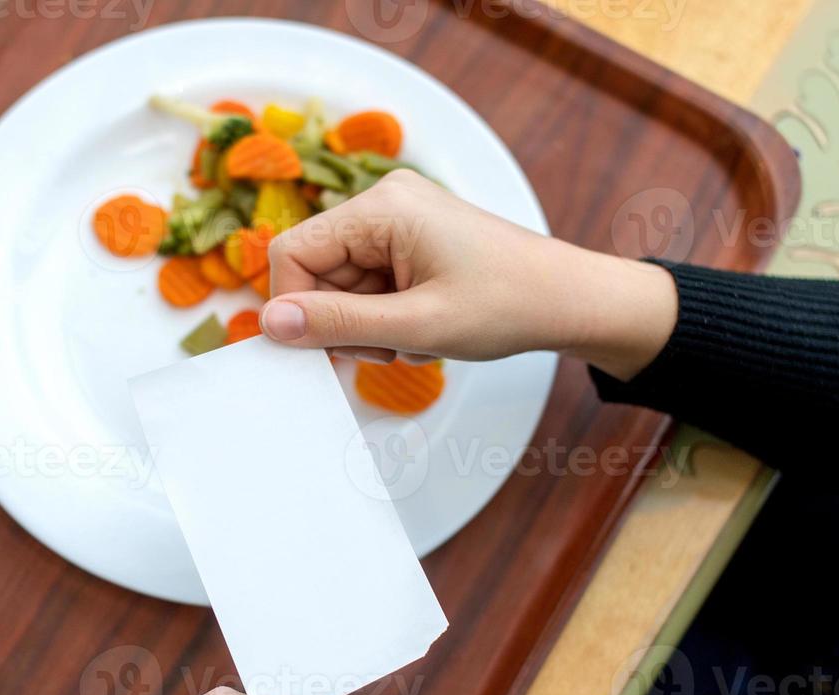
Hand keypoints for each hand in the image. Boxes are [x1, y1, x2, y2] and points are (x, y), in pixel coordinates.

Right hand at [259, 169, 677, 380]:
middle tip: (388, 346)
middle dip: (342, 320)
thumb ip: (338, 325)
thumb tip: (269, 325)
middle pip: (315, 271)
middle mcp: (384, 202)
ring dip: (366, 324)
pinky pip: (366, 284)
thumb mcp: (416, 326)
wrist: (569, 299)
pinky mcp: (407, 240)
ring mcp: (396, 220)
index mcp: (383, 207)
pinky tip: (420, 325)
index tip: (327, 348)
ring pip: (340, 284)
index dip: (296, 307)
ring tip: (414, 335)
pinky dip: (384, 316)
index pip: (292, 253)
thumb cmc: (509, 304)